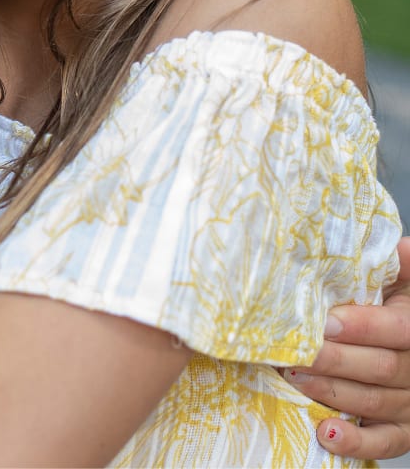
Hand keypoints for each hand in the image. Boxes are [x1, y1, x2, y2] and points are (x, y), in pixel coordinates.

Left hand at [287, 237, 409, 459]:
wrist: (407, 331)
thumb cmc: (399, 297)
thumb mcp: (406, 276)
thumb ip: (402, 262)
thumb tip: (398, 246)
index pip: (399, 330)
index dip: (363, 327)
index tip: (325, 322)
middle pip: (379, 368)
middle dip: (332, 360)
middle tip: (291, 351)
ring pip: (373, 401)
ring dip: (330, 392)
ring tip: (291, 378)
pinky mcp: (405, 428)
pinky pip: (386, 442)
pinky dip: (356, 443)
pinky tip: (326, 434)